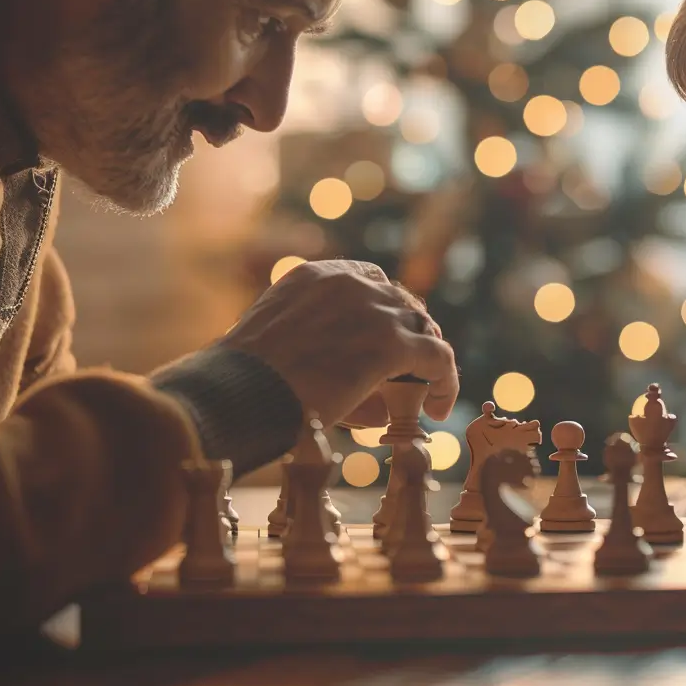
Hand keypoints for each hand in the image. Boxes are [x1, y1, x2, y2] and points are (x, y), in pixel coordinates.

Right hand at [221, 259, 458, 426]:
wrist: (239, 392)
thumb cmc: (245, 383)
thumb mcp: (279, 351)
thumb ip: (321, 359)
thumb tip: (374, 402)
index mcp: (314, 276)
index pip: (369, 280)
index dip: (385, 311)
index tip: (390, 336)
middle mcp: (348, 282)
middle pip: (400, 303)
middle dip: (409, 334)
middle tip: (414, 370)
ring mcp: (373, 309)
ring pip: (422, 328)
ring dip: (426, 361)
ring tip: (426, 392)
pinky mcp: (391, 343)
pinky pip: (438, 357)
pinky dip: (445, 382)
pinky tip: (441, 409)